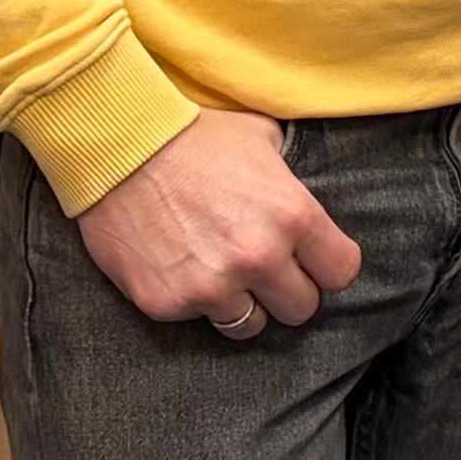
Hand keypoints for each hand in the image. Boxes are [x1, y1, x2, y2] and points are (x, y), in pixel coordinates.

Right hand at [75, 108, 362, 335]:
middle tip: (264, 270)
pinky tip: (181, 266)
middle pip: (302, 308)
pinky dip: (195, 301)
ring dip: (242, 303)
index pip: (341, 271)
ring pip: (251, 325)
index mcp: (293, 214)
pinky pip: (199, 321)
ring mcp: (212, 286)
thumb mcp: (263, 139)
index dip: (327, 265)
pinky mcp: (168, 304)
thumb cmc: (195, 134)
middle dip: (287, 290)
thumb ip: (291, 180)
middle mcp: (258, 256)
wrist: (118, 146)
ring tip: (221, 271)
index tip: (311, 260)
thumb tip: (307, 200)